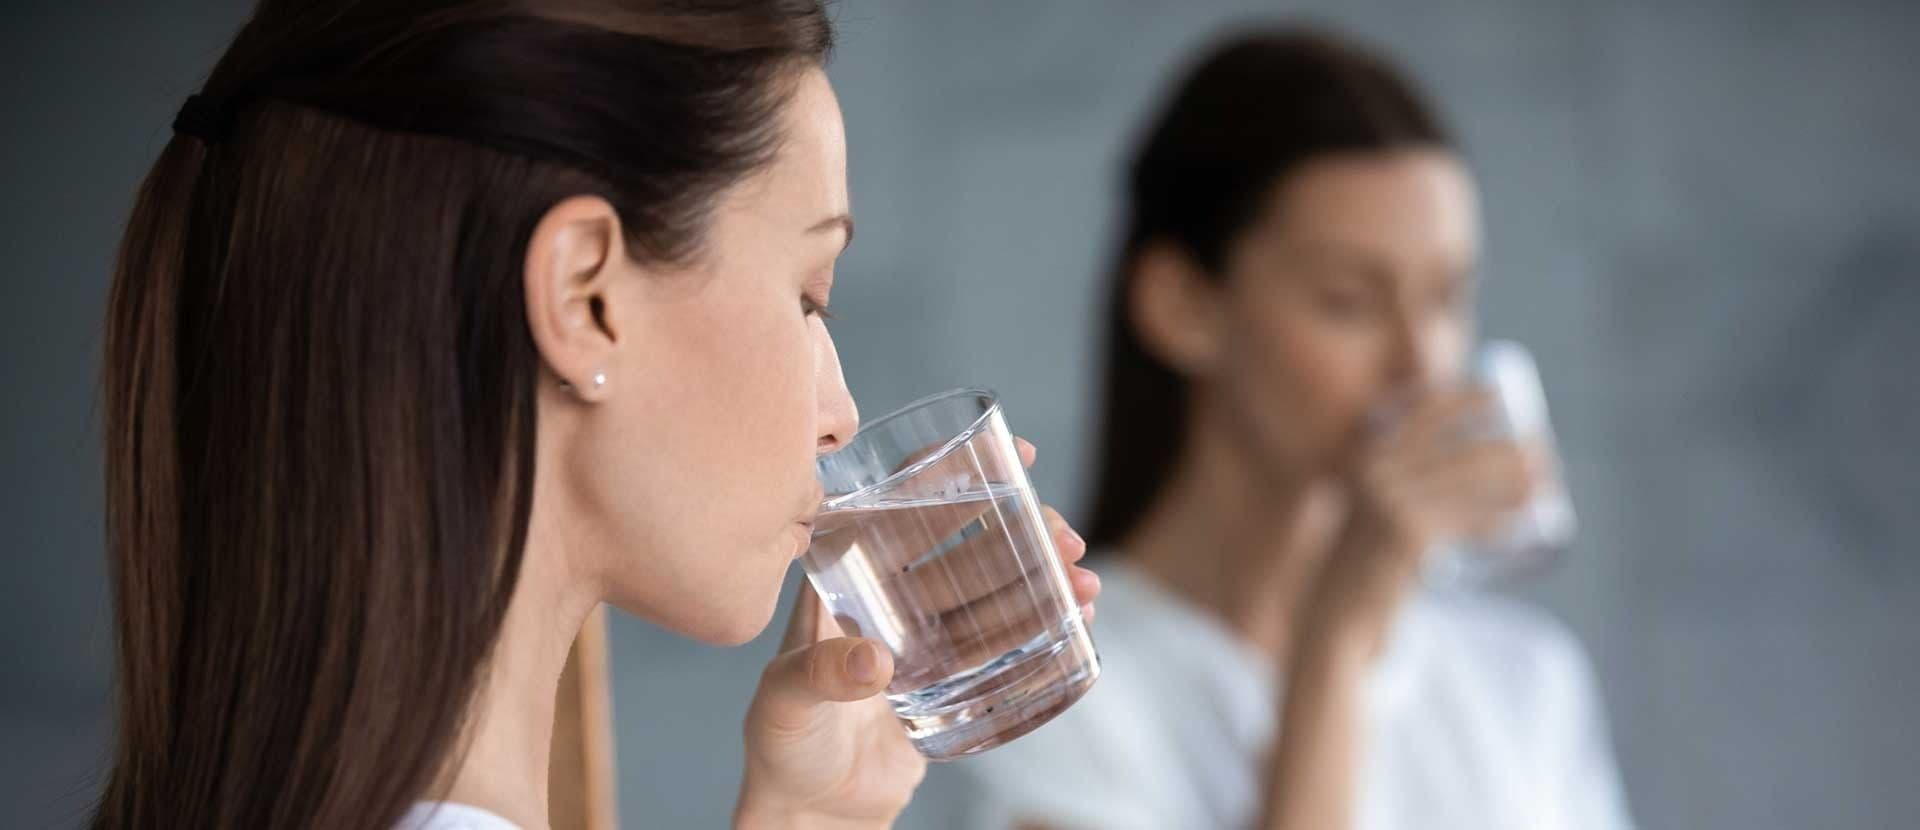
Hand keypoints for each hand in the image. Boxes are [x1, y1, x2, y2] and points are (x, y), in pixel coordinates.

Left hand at [735, 439, 1098, 828]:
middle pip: (964, 538)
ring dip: (1044, 574)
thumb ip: (820, 676)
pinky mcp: (954, 674)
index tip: (1008, 454)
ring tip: (1084, 582)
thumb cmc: (781, 744)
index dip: (950, 470)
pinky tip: (1079, 614)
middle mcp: (889, 593)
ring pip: (994, 583)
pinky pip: (1006, 635)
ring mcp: (927, 632)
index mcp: (843, 576)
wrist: (814, 807)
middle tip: (1066, 538)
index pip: (898, 504)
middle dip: (1021, 527)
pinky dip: (1045, 620)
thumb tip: (872, 661)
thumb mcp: (785, 703)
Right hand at [1305, 388, 1541, 655]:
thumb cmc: (1367, 555)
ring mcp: (1390, 501)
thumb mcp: (1377, 506)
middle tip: (1542, 453)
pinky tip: (1523, 522)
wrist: (1338, 604)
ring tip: (1545, 482)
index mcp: (1368, 455)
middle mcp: (1377, 471)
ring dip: (1513, 480)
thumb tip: (1458, 461)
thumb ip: (1402, 481)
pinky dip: (1497, 521)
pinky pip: (1465, 522)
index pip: (1419, 414)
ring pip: (1467, 483)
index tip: (1497, 393)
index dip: (1460, 398)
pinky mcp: (1408, 534)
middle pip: (1457, 450)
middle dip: (1506, 448)